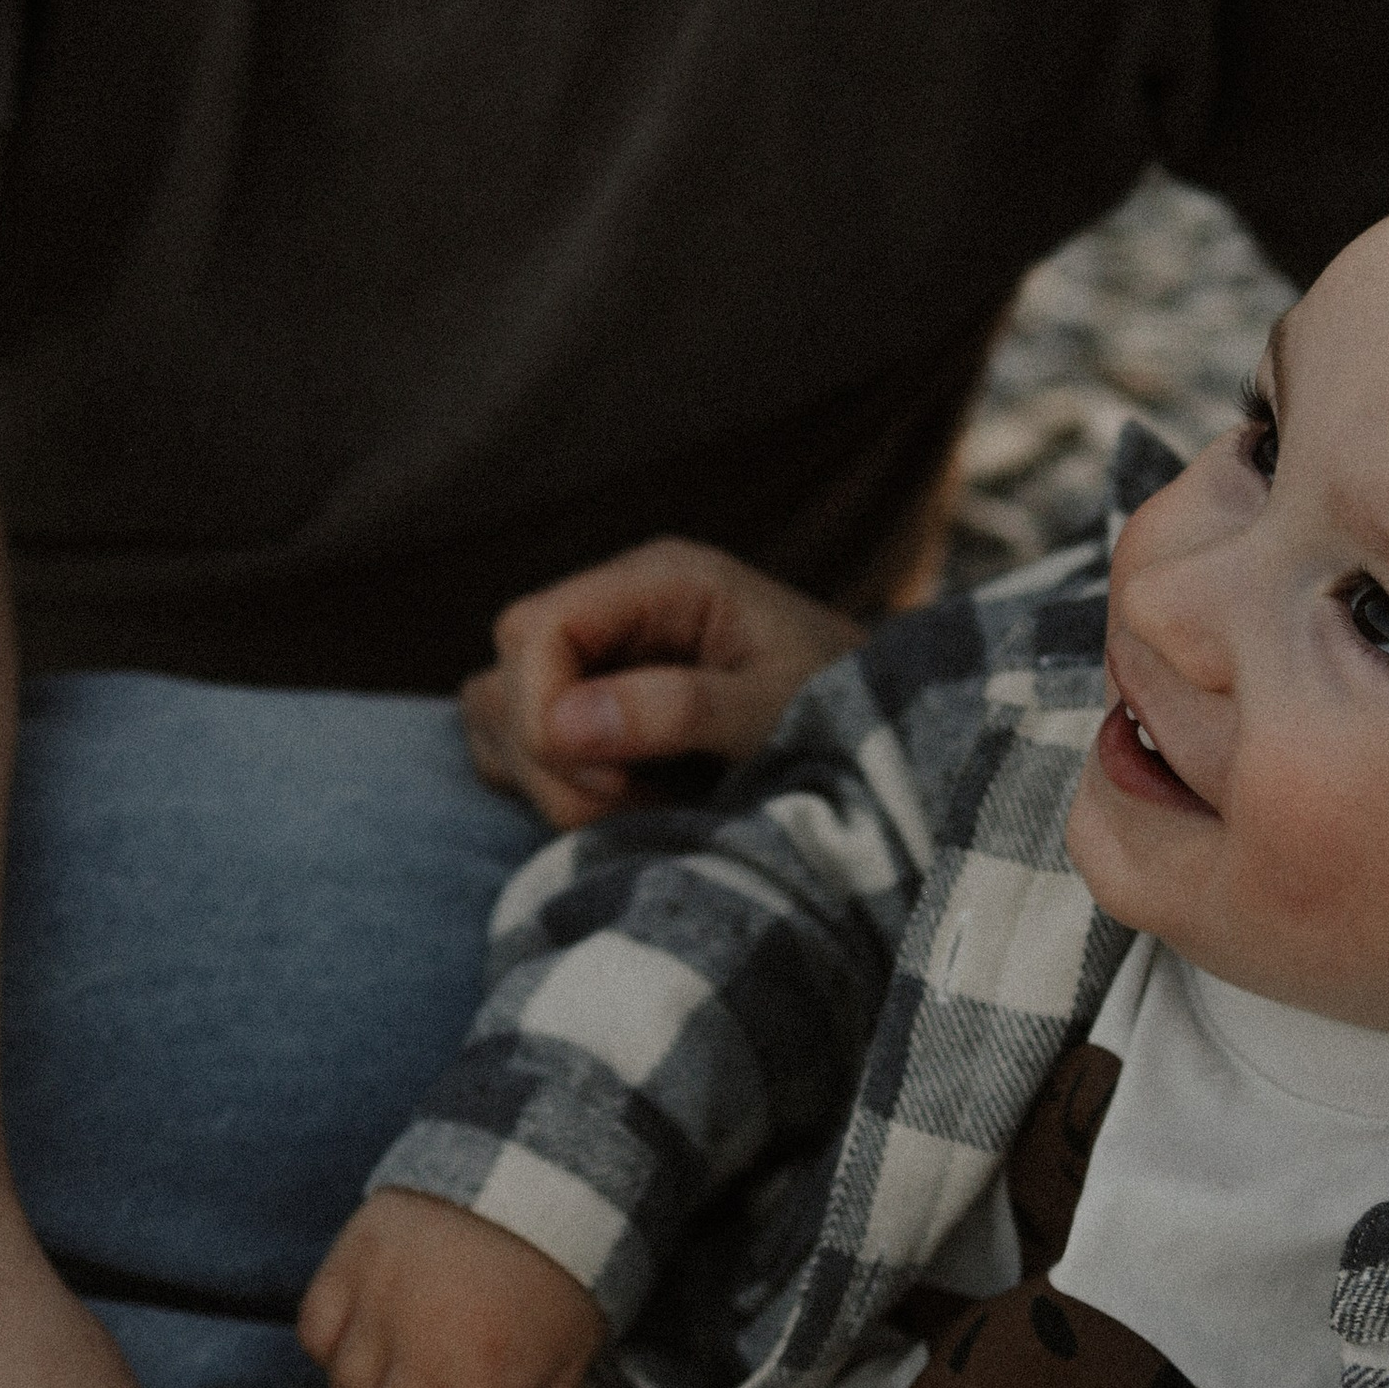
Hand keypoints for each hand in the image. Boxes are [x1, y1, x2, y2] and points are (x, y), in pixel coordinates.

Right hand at [461, 539, 858, 828]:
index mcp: (663, 580)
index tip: (612, 784)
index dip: (546, 713)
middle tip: (637, 805)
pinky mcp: (591, 714)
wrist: (889, 741)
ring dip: (551, 780)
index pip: (535, 628)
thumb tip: (563, 724)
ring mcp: (599, 661)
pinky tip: (625, 807)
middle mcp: (618, 608)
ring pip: (498, 715)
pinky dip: (552, 788)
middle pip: (507, 673)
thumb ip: (678, 709)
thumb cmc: (849, 712)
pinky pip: (514, 750)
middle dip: (553, 760)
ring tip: (641, 807)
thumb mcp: (777, 710)